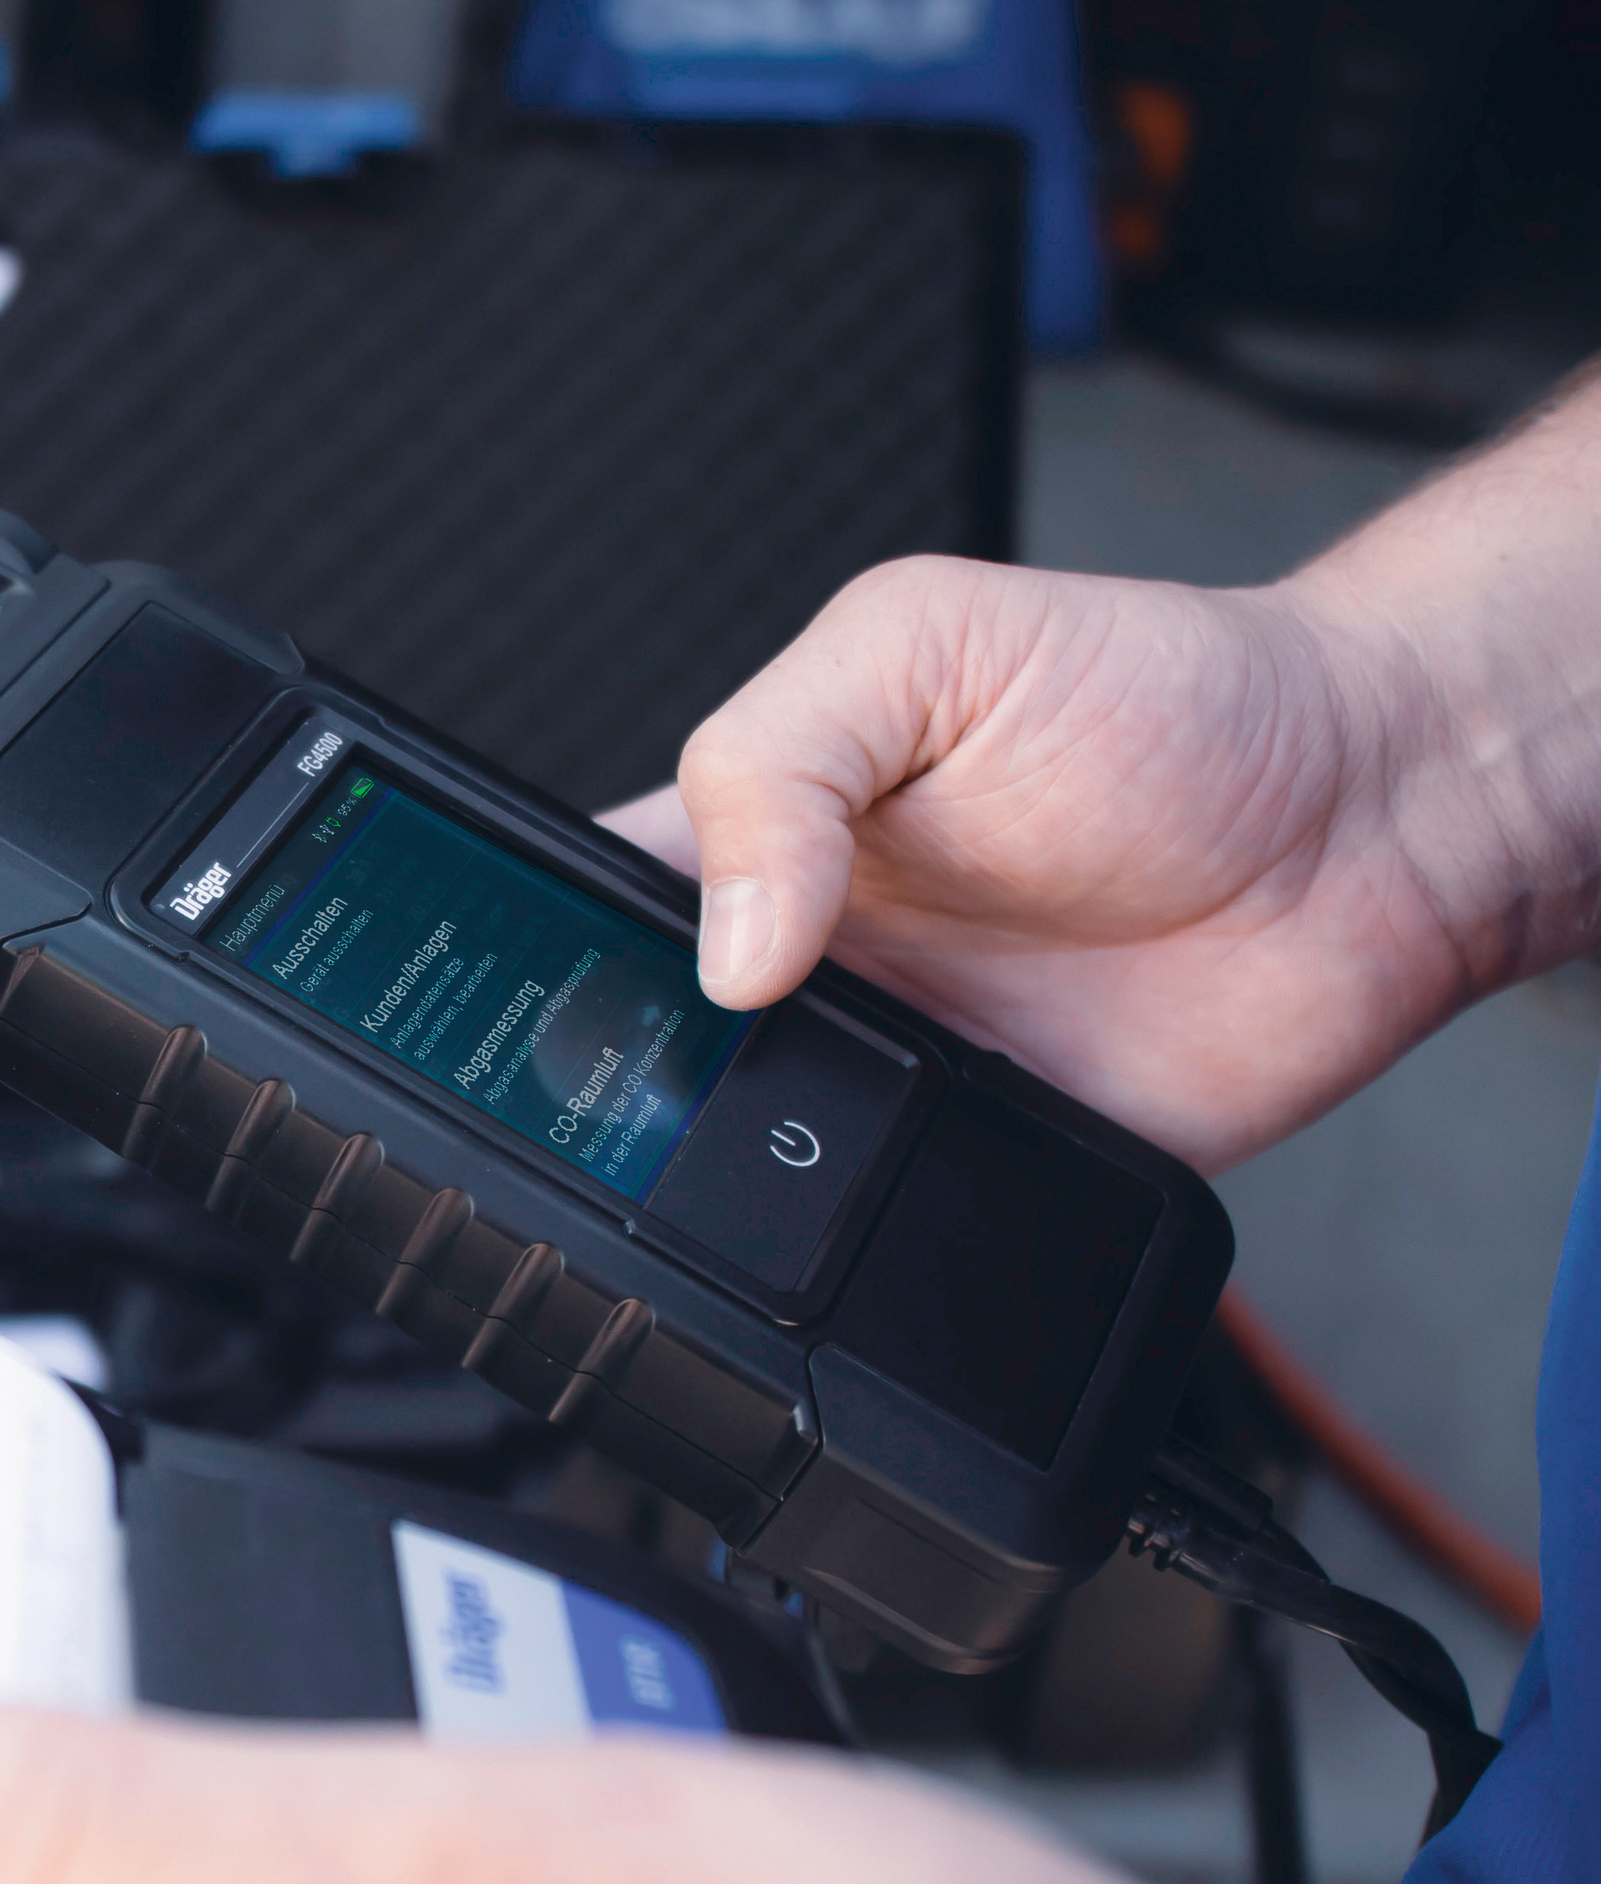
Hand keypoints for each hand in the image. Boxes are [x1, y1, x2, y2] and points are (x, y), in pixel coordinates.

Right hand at [606, 559, 1481, 1172]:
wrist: (1374, 821)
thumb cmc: (1172, 699)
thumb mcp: (925, 645)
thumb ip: (779, 765)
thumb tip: (722, 949)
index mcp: (759, 826)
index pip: (588, 900)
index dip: (531, 945)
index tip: (509, 987)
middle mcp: (806, 961)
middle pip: (640, 1052)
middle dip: (612, 1078)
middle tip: (633, 1075)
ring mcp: (886, 1073)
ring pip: (739, 1167)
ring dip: (728, 1167)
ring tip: (765, 1122)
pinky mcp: (974, 1168)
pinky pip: (873, 1236)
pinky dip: (851, 1238)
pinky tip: (862, 1191)